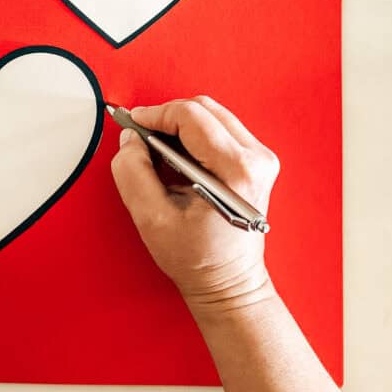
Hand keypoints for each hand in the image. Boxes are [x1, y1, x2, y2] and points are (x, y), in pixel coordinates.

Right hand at [110, 97, 279, 314]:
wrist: (230, 282)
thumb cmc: (198, 259)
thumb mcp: (152, 219)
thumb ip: (133, 172)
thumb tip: (131, 139)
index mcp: (236, 171)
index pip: (191, 116)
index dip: (155, 114)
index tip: (133, 122)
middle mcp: (256, 159)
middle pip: (204, 109)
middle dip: (167, 117)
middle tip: (142, 138)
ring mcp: (260, 158)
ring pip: (212, 115)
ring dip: (180, 125)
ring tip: (159, 151)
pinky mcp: (257, 161)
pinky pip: (221, 129)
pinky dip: (194, 135)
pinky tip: (179, 159)